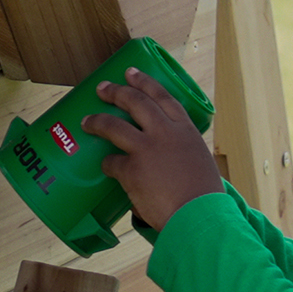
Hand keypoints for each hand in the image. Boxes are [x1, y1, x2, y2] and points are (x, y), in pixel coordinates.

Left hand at [86, 68, 225, 228]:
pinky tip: (104, 166)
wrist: (200, 219)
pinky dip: (107, 164)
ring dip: (98, 121)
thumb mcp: (200, 163)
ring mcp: (146, 149)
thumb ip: (181, 154)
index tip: (131, 72)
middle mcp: (165, 133)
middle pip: (135, 102)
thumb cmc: (205, 199)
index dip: (144, 82)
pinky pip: (112, 162)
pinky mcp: (132, 170)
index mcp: (185, 131)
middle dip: (116, 92)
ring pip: (114, 126)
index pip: (163, 96)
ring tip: (87, 121)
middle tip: (103, 88)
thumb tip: (164, 160)